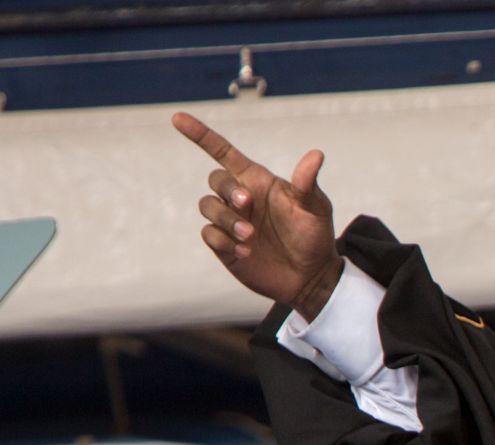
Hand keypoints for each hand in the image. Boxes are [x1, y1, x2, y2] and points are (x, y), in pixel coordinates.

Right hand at [172, 111, 341, 319]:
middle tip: (247, 204)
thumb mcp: (315, 208)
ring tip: (251, 235)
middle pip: (215, 180)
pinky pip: (208, 234)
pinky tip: (245, 251)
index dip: (200, 135)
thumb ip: (307, 183)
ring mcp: (230, 221)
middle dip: (227, 189)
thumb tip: (316, 155)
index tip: (178, 119)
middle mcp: (240, 198)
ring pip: (207, 207)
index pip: (223, 152)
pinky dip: (223, 240)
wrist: (311, 276)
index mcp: (258, 181)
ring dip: (226, 219)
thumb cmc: (314, 235)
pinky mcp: (224, 245)